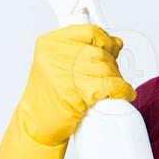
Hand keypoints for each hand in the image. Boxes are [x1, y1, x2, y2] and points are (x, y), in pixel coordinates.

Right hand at [0, 24, 135, 158]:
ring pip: (106, 69)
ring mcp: (63, 73)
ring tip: (113, 89)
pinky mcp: (74, 93)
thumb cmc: (49, 96)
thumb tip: (116, 43)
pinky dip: (121, 91)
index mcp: (49, 43)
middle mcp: (54, 55)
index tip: (113, 49)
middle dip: (111, 66)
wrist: (34, 126)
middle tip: (110, 78)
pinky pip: (109, 86)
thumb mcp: (58, 66)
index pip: (89, 32)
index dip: (106, 41)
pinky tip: (123, 94)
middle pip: (99, 53)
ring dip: (116, 80)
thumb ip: (82, 51)